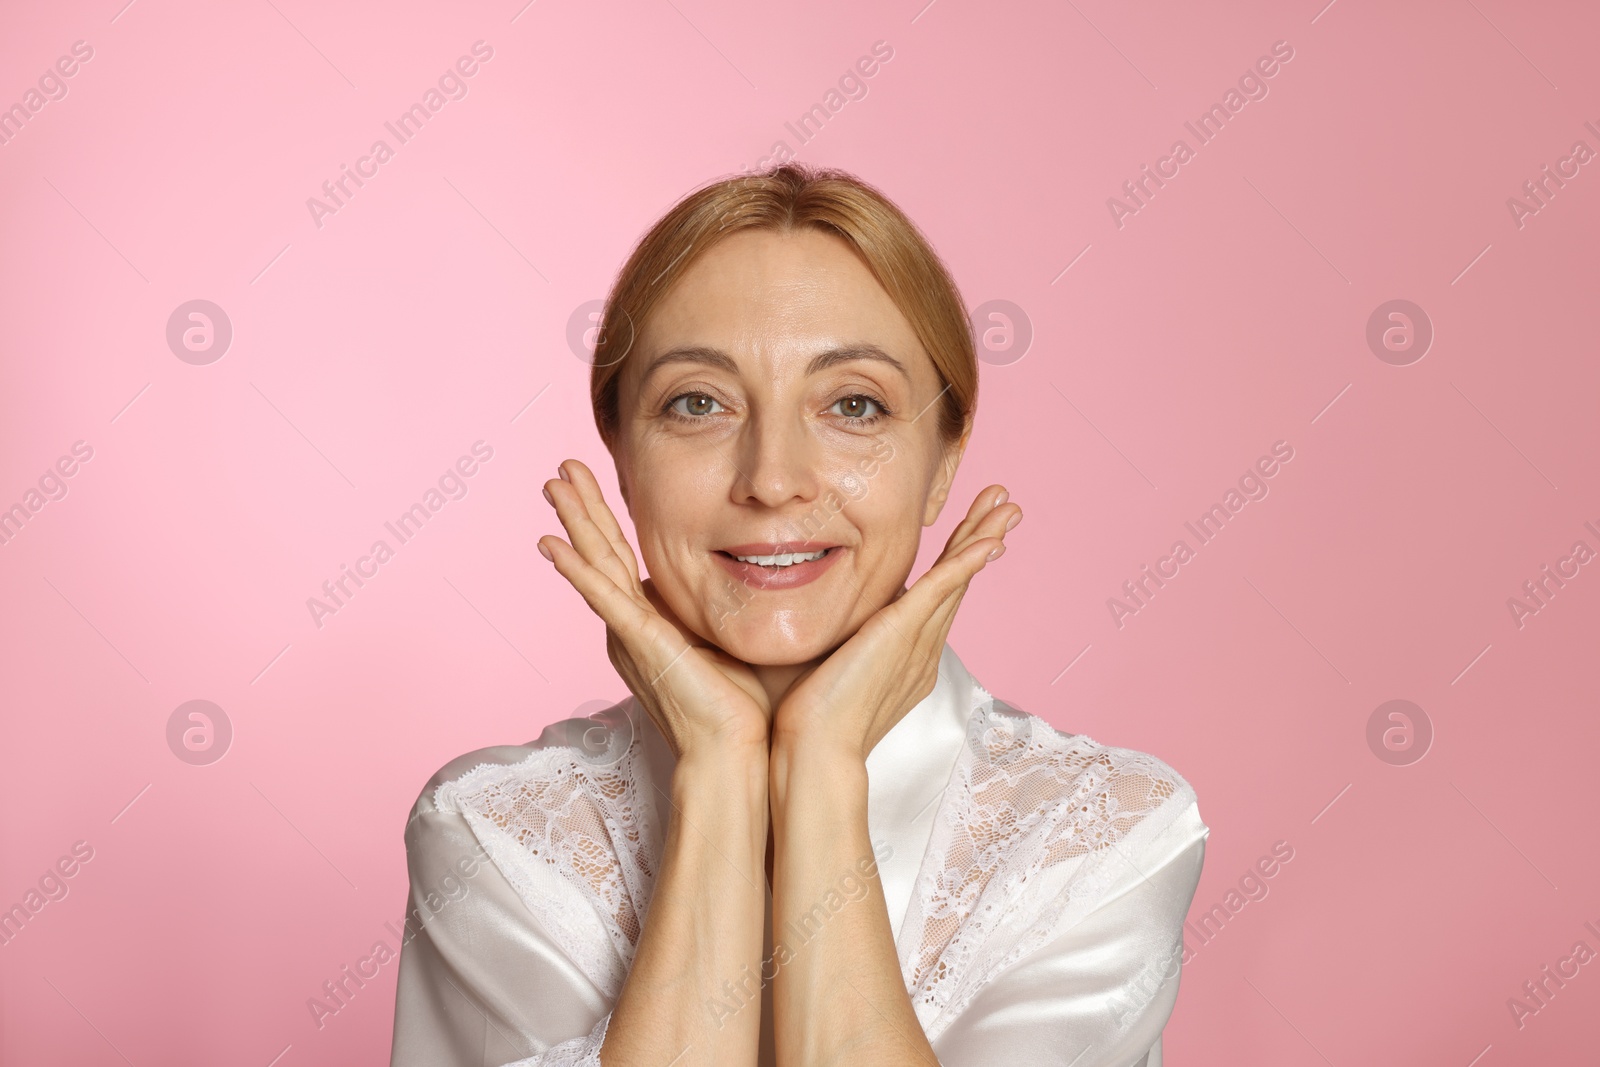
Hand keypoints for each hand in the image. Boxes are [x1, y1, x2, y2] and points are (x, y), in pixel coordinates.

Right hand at [538, 459, 771, 759]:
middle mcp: (633, 625)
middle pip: (602, 552)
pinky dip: (576, 569)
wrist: (735, 751)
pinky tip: (552, 543)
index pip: (624, 559)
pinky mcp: (636, 642)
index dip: (608, 519)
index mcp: (652, 623)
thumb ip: (726, 606)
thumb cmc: (743, 705)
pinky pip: (601, 596)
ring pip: (595, 564)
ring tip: (553, 484)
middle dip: (583, 507)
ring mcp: (630, 632)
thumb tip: (758, 574)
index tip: (596, 482)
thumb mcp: (731, 636)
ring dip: (574, 522)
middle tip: (563, 468)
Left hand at [770, 484, 1020, 761]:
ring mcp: (918, 643)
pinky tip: (989, 540)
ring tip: (1006, 505)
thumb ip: (839, 639)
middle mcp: (922, 650)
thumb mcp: (829, 664)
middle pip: (958, 583)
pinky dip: (966, 562)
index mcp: (908, 657)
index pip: (937, 598)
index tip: (971, 531)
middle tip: (1005, 506)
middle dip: (981, 539)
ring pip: (958, 580)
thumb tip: (825, 619)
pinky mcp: (903, 634)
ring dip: (982, 537)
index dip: (957, 561)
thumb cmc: (809, 718)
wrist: (814, 750)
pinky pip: (944, 590)